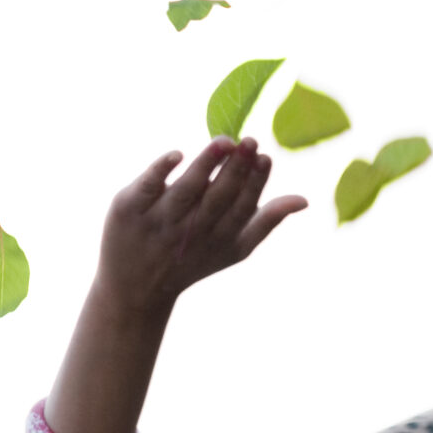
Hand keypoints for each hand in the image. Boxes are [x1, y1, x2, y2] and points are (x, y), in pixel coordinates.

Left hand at [97, 137, 306, 310]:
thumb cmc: (191, 260)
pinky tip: (177, 154)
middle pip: (217, 199)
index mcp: (218, 239)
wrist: (133, 291)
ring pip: (185, 191)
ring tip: (224, 142)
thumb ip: (266, 222)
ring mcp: (158, 221)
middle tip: (250, 142)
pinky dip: (160, 171)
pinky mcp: (128, 210)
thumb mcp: (231, 249)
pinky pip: (146, 187)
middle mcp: (189, 231)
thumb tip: (304, 200)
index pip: (242, 209)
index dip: (254, 184)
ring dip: (205, 165)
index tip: (265, 157)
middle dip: (235, 170)